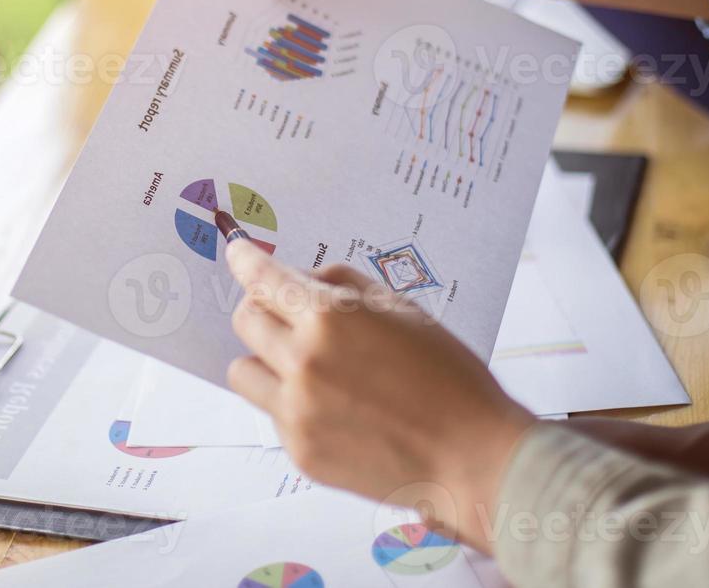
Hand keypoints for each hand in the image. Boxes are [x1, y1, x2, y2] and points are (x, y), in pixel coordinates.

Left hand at [225, 238, 534, 550]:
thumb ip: (345, 286)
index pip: (263, 279)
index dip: (245, 260)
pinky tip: (337, 409)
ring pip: (244, 371)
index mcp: (329, 319)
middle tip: (288, 316)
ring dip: (266, 361)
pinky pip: (272, 413)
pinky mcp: (299, 451)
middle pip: (244, 322)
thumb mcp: (404, 309)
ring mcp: (297, 411)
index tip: (237, 253)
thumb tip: (303, 278)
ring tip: (308, 369)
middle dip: (262, 310)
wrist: (471, 455)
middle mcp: (303, 362)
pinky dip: (292, 404)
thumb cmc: (448, 377)